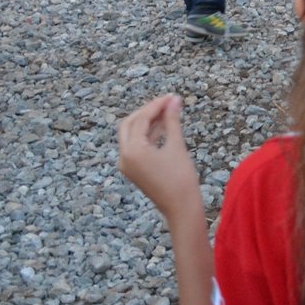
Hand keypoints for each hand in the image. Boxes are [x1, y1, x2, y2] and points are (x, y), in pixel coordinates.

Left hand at [117, 94, 203, 220]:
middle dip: (146, 111)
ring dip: (147, 122)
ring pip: (131, 134)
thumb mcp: (176, 146)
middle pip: (129, 124)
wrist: (180, 207)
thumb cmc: (181, 178)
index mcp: (132, 150)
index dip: (156, 105)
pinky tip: (164, 127)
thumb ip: (172, 121)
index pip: (141, 119)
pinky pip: (136, 145)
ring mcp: (127, 164)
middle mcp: (124, 156)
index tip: (172, 97)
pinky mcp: (133, 169)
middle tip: (166, 103)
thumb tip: (174, 100)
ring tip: (168, 112)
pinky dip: (148, 134)